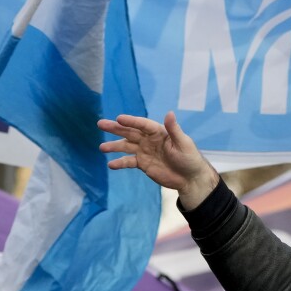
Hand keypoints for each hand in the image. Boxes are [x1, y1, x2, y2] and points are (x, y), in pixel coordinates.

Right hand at [99, 112, 218, 207]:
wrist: (189, 179)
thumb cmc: (189, 158)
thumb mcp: (183, 143)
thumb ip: (174, 129)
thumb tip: (169, 112)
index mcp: (158, 132)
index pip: (142, 124)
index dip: (131, 121)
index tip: (118, 118)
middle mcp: (149, 140)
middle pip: (130, 132)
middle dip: (115, 128)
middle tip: (101, 124)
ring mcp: (144, 151)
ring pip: (126, 146)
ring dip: (114, 146)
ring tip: (101, 148)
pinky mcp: (142, 164)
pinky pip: (129, 162)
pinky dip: (120, 163)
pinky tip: (111, 164)